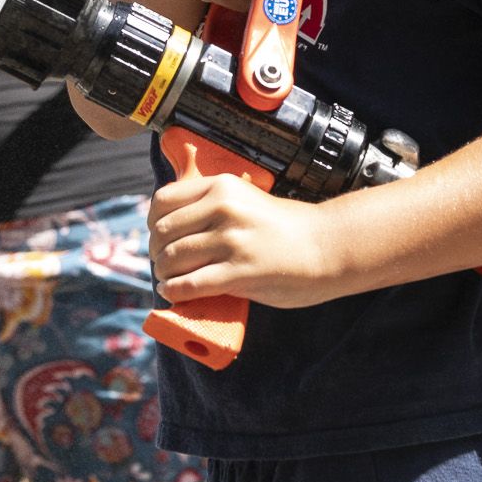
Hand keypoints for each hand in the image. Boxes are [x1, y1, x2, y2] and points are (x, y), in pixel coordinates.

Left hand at [149, 173, 341, 309]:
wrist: (328, 246)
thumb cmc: (285, 228)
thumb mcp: (245, 200)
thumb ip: (211, 207)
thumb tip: (169, 229)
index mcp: (221, 186)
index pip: (163, 201)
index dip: (153, 224)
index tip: (159, 238)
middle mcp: (223, 208)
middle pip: (163, 232)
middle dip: (156, 252)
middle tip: (163, 265)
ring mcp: (232, 240)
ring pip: (172, 258)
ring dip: (164, 274)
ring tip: (170, 280)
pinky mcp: (240, 272)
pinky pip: (190, 284)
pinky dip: (175, 292)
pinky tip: (174, 295)